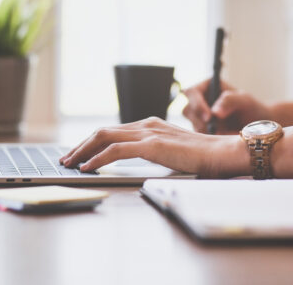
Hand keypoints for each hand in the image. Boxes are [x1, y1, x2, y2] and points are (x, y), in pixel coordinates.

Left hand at [58, 117, 244, 176]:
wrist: (226, 153)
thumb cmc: (205, 157)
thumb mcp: (173, 153)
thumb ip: (155, 153)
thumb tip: (137, 163)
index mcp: (150, 125)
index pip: (112, 131)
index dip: (91, 142)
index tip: (78, 154)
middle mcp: (146, 124)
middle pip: (102, 132)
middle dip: (80, 145)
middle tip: (65, 159)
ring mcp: (148, 132)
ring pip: (104, 138)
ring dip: (82, 151)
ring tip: (69, 163)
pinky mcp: (152, 145)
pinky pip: (115, 151)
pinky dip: (97, 158)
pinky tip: (87, 167)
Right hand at [182, 78, 271, 133]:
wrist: (257, 128)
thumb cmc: (252, 109)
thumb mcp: (245, 101)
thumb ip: (230, 101)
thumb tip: (215, 112)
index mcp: (207, 87)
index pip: (191, 92)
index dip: (197, 104)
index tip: (209, 117)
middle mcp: (199, 100)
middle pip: (187, 110)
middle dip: (200, 121)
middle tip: (216, 130)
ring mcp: (199, 117)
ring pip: (192, 124)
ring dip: (206, 131)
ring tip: (225, 133)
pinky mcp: (201, 130)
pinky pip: (197, 136)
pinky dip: (208, 140)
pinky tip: (222, 137)